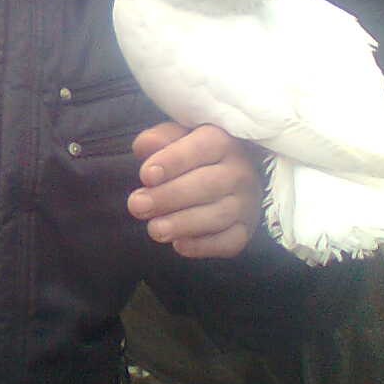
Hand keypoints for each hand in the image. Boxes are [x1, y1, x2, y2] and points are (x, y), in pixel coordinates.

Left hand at [127, 122, 261, 258]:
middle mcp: (240, 172)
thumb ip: (160, 138)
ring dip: (183, 223)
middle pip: (207, 184)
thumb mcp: (177, 138)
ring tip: (154, 229)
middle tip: (137, 205)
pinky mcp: (245, 230)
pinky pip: (229, 241)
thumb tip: (145, 146)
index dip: (173, 161)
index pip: (201, 148)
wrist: (228, 180)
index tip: (146, 175)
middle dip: (169, 196)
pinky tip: (178, 244)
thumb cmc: (193, 156)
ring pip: (218, 215)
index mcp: (223, 141)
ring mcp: (246, 203)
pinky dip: (203, 246)